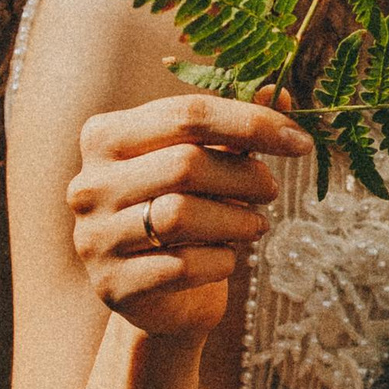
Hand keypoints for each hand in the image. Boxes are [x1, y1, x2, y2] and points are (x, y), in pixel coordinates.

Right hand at [67, 93, 314, 337]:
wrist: (163, 298)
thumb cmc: (188, 214)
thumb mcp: (209, 162)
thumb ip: (237, 126)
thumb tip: (278, 91)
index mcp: (105, 136)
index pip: (185, 112)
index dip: (250, 122)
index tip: (299, 141)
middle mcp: (89, 184)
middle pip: (184, 163)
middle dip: (244, 175)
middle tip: (272, 190)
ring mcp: (94, 238)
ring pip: (179, 215)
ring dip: (235, 218)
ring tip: (255, 224)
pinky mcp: (113, 286)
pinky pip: (180, 266)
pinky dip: (219, 260)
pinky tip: (227, 257)